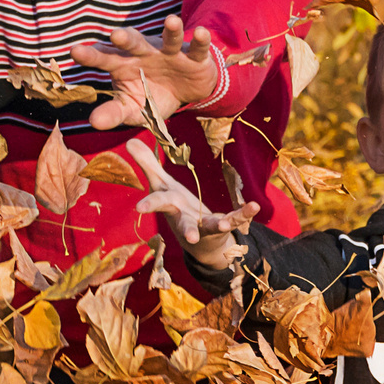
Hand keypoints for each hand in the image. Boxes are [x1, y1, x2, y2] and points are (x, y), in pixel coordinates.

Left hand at [71, 15, 224, 132]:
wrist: (186, 93)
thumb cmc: (152, 97)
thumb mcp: (132, 109)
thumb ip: (114, 113)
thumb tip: (93, 122)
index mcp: (125, 65)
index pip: (104, 58)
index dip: (91, 55)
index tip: (75, 51)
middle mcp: (144, 53)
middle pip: (133, 43)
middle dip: (126, 38)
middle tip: (116, 35)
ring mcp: (170, 52)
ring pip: (169, 39)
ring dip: (171, 30)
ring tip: (171, 20)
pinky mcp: (194, 57)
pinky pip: (197, 47)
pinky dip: (200, 41)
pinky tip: (202, 33)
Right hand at [127, 139, 255, 270]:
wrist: (200, 242)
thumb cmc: (177, 208)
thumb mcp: (162, 185)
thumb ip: (148, 164)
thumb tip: (129, 141)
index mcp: (170, 206)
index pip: (158, 203)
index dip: (149, 205)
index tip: (139, 208)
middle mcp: (186, 219)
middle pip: (185, 223)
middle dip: (187, 229)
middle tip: (191, 237)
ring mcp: (206, 226)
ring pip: (211, 226)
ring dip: (218, 225)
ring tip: (225, 225)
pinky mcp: (223, 227)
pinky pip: (235, 219)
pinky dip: (244, 213)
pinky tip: (254, 206)